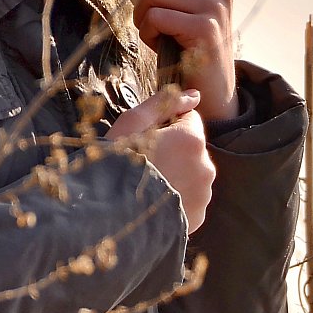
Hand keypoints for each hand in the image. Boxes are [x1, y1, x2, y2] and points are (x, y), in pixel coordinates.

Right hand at [106, 87, 215, 232]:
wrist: (106, 217)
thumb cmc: (115, 164)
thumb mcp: (131, 124)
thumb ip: (164, 103)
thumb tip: (194, 95)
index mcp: (192, 139)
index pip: (189, 119)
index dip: (166, 126)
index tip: (146, 140)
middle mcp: (205, 167)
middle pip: (192, 148)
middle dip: (174, 151)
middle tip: (144, 164)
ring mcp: (204, 196)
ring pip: (193, 175)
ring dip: (177, 176)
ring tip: (147, 186)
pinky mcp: (197, 217)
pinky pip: (191, 200)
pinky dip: (177, 200)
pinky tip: (153, 204)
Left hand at [135, 0, 237, 120]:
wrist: (213, 88)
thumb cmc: (189, 42)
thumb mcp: (186, 3)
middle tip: (150, 15)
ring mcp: (214, 5)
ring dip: (142, 15)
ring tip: (155, 31)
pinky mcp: (204, 27)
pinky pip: (156, 15)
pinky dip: (147, 32)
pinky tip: (159, 43)